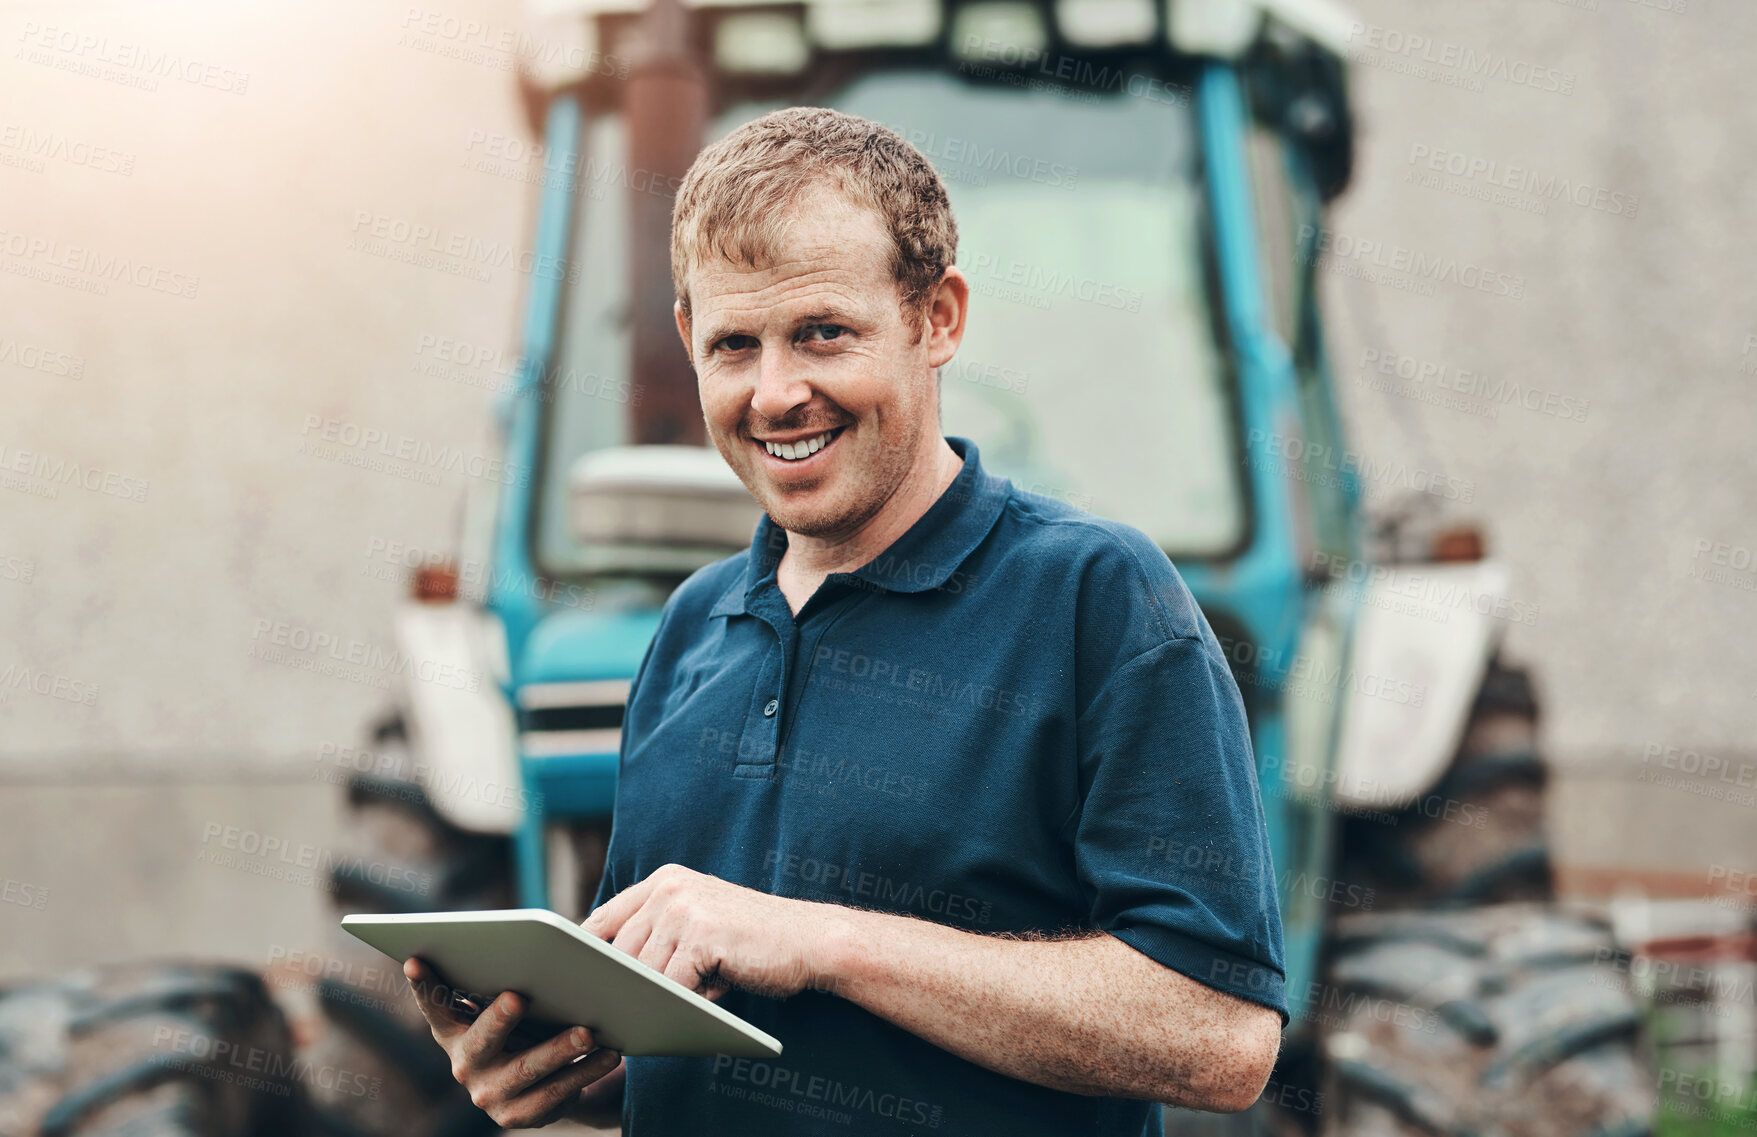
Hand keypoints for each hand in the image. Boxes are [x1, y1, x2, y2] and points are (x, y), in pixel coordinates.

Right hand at [404, 957, 621, 1127]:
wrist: (542, 1085)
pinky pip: (556, 1092)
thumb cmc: (523, 1028)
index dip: (424, 985)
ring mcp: (489, 1094)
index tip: (415, 960)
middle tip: (518, 997)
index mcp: (454, 1031)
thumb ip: (506, 988)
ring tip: (588, 1031)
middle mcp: (464, 1064)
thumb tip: (537, 955)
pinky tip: (609, 1054)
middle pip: (481, 1040)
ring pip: (527, 1069)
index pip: (435, 1005)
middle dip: (499, 1019)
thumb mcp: (507, 1009)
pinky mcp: (518, 1115)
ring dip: (559, 1049)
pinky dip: (585, 1071)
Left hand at [581, 863, 843, 999]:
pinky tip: (691, 1007)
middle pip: (619, 952)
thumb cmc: (753, 943)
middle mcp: (669, 889)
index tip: (574, 981)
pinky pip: (671, 986)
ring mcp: (685, 910)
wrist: (810, 940)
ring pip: (643, 973)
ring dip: (651, 998)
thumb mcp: (700, 925)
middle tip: (613, 1013)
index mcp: (664, 881)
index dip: (585, 953)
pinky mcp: (702, 937)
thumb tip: (608, 977)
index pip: (605, 918)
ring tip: (658, 1013)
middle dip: (619, 986)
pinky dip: (678, 1004)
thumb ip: (660, 936)